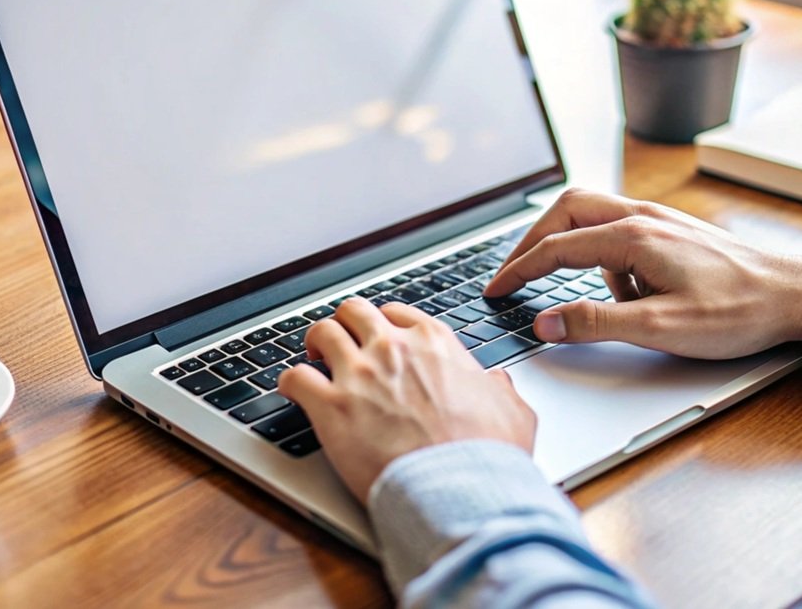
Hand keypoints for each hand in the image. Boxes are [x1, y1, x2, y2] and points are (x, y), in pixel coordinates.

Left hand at [278, 298, 536, 502]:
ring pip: (321, 332)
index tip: (378, 336)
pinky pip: (294, 377)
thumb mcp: (512, 411)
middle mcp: (393, 349)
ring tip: (312, 359)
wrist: (460, 489)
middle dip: (345, 324)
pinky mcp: (331, 407)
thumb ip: (501, 389)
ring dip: (314, 344)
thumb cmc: (486, 454)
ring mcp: (359, 374)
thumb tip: (497, 382)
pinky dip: (288, 382)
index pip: (396, 312)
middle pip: (353, 311)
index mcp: (434, 343)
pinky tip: (291, 391)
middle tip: (340, 343)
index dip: (383, 323)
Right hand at [484, 188, 801, 358]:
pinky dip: (606, 259)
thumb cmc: (738, 311)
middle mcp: (643, 217)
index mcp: (633, 237)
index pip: (555, 247)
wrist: (795, 295)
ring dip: (572, 248)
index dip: (518, 270)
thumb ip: (596, 323)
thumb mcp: (660, 328)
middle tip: (514, 275)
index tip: (495, 291)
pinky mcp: (672, 232)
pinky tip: (628, 296)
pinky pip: (620, 231)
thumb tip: (545, 322)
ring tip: (582, 296)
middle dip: (533, 242)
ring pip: (592, 215)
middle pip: (566, 210)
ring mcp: (659, 220)